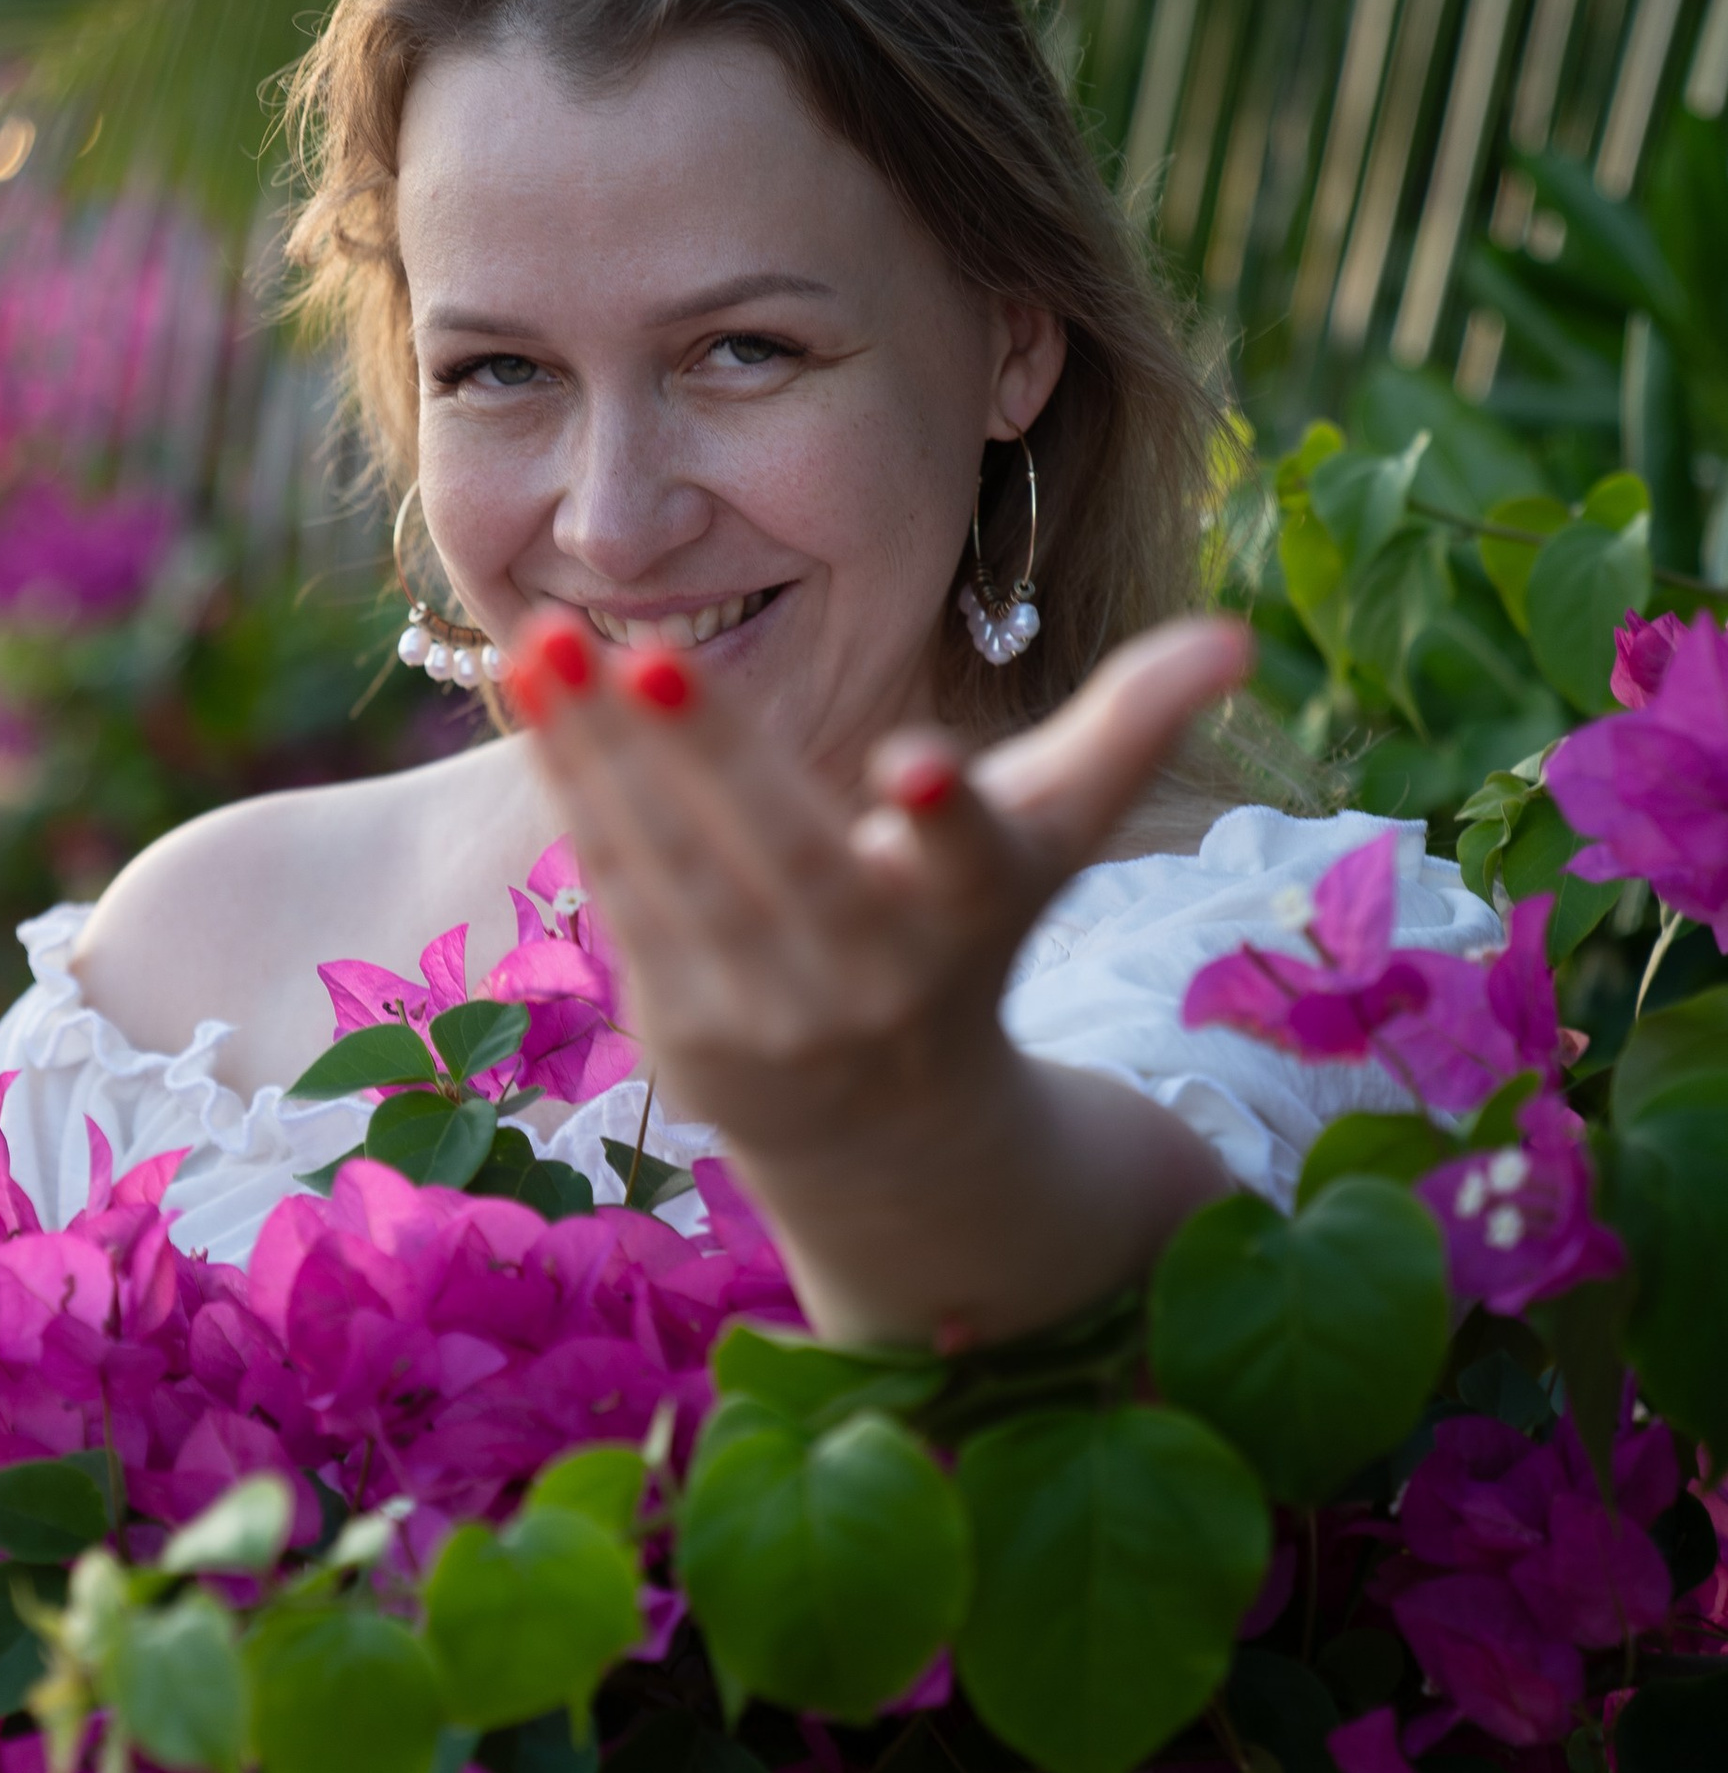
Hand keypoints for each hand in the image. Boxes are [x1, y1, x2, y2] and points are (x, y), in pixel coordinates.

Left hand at [507, 609, 1249, 1341]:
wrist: (886, 1136)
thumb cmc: (970, 938)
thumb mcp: (1055, 839)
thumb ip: (1130, 733)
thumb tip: (1237, 636)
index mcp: (971, 915)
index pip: (968, 864)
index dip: (943, 818)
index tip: (917, 760)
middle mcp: (871, 976)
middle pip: (784, 855)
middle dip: (710, 755)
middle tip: (644, 650)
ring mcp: (769, 1013)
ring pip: (677, 866)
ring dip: (602, 754)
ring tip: (546, 640)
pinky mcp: (681, 1026)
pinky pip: (621, 888)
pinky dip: (574, 791)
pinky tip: (536, 690)